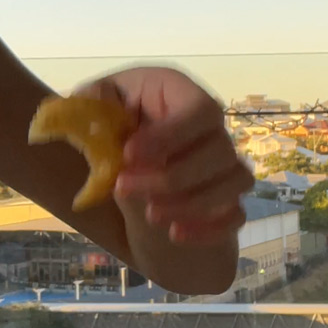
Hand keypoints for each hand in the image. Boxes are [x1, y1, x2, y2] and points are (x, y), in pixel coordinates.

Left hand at [83, 67, 252, 244]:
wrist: (117, 151)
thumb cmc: (106, 118)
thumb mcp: (91, 103)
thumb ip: (92, 105)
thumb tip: (93, 108)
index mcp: (179, 92)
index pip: (198, 109)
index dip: (170, 134)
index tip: (127, 155)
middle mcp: (210, 124)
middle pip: (219, 149)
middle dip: (173, 177)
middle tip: (124, 189)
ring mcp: (222, 160)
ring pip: (235, 181)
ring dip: (194, 203)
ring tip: (151, 217)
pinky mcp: (224, 194)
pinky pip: (235, 213)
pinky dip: (211, 228)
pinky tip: (176, 235)